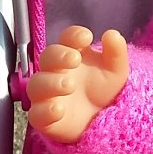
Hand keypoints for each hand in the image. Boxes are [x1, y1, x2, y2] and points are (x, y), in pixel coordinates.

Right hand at [27, 26, 128, 142]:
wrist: (101, 119)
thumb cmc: (103, 89)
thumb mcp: (116, 71)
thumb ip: (116, 52)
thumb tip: (113, 34)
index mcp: (72, 54)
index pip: (67, 38)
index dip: (73, 35)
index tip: (86, 38)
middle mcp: (55, 71)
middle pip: (47, 57)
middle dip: (58, 56)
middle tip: (74, 59)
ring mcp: (46, 94)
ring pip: (37, 84)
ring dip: (51, 83)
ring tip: (69, 85)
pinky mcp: (43, 117)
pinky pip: (36, 114)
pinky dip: (45, 111)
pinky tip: (59, 110)